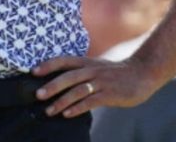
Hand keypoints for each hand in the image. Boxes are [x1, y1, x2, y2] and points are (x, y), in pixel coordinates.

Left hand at [31, 54, 159, 117]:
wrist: (142, 73)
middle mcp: (92, 70)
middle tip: (37, 95)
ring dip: (62, 101)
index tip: (33, 71)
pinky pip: (91, 102)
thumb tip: (60, 81)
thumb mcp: (97, 67)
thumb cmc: (116, 72)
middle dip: (51, 86)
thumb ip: (81, 72)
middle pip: (68, 77)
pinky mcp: (110, 94)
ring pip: (78, 91)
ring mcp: (101, 82)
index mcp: (86, 62)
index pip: (63, 61)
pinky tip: (68, 114)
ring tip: (49, 110)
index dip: (48, 65)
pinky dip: (78, 108)